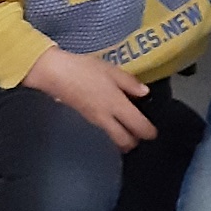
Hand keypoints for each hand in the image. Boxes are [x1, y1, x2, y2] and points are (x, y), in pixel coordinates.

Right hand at [23, 47, 156, 149]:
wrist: (56, 74)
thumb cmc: (85, 69)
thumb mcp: (111, 70)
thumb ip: (129, 83)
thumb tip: (144, 93)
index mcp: (116, 105)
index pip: (137, 127)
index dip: (149, 132)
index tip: (155, 132)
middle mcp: (106, 118)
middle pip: (124, 141)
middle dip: (135, 141)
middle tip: (142, 133)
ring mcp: (95, 121)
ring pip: (114, 138)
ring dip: (123, 137)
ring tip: (130, 126)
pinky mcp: (86, 119)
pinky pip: (105, 131)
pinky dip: (113, 130)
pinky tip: (115, 118)